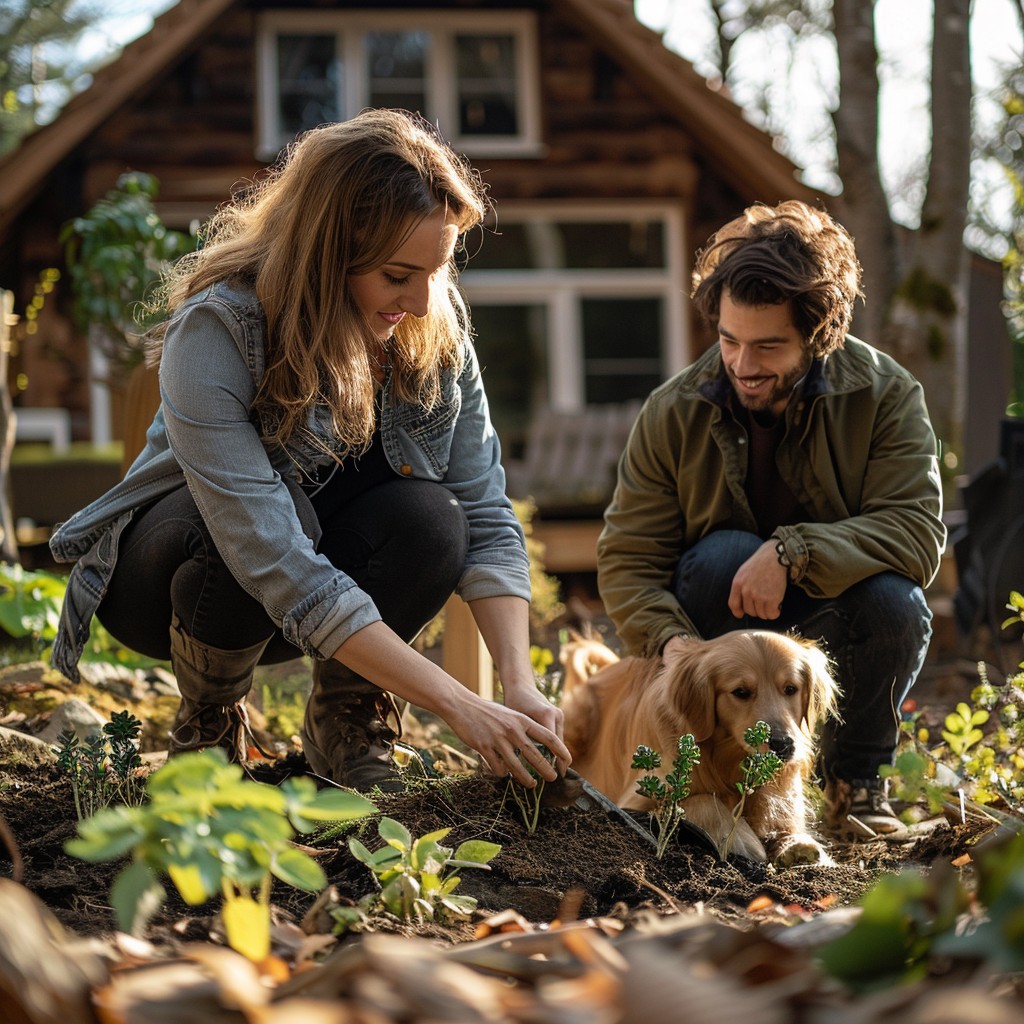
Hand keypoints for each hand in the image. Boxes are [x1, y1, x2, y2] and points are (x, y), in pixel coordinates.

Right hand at [444, 695, 570, 787]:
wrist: (462, 705)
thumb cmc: (488, 712)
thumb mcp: (510, 715)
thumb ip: (522, 728)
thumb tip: (536, 745)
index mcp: (521, 720)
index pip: (548, 736)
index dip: (560, 750)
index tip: (567, 761)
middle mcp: (512, 730)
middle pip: (535, 755)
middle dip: (546, 770)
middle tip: (552, 778)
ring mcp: (497, 739)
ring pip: (516, 766)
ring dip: (526, 778)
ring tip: (532, 784)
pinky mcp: (483, 747)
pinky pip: (497, 767)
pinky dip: (502, 773)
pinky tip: (503, 773)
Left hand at [503, 685, 567, 773]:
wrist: (520, 685)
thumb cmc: (514, 702)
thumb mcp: (515, 720)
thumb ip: (520, 738)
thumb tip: (516, 761)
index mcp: (545, 715)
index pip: (554, 743)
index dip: (554, 760)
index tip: (554, 775)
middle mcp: (556, 715)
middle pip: (560, 744)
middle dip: (559, 762)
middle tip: (554, 778)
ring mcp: (558, 715)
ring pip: (559, 742)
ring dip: (556, 756)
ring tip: (551, 772)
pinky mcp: (557, 717)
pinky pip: (556, 737)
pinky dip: (552, 748)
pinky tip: (547, 759)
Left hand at [728, 540, 787, 619]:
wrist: (776, 556)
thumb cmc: (760, 563)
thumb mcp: (743, 572)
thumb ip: (740, 587)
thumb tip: (739, 605)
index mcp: (738, 584)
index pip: (733, 604)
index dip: (738, 612)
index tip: (741, 614)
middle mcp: (747, 591)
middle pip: (749, 611)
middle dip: (756, 609)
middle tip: (763, 602)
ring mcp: (759, 596)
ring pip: (761, 614)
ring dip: (766, 612)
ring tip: (771, 602)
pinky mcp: (772, 599)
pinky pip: (771, 614)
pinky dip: (775, 613)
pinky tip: (777, 607)